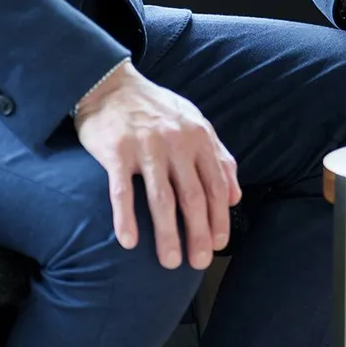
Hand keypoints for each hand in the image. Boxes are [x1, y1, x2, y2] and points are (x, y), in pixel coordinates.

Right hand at [72, 61, 240, 269]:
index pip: (215, 185)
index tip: (219, 244)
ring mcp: (146, 146)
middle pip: (192, 196)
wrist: (111, 84)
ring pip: (161, 198)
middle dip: (198, 233)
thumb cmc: (156, 109)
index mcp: (199, 136)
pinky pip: (122, 191)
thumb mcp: (194, 124)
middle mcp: (176, 142)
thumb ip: (218, 157)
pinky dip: (126, 218)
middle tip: (198, 263)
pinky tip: (129, 242)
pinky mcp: (117, 151)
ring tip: (170, 261)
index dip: (219, 217)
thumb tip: (234, 197)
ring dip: (167, 234)